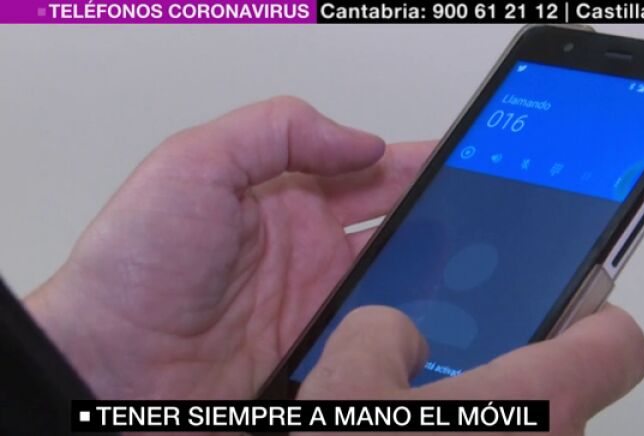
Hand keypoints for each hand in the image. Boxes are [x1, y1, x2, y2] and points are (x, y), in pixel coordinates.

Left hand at [25, 96, 432, 399]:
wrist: (109, 363)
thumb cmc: (135, 263)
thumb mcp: (195, 164)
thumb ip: (278, 132)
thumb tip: (362, 141)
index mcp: (282, 195)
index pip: (366, 169)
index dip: (415, 161)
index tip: (462, 160)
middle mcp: (306, 247)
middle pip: (392, 225)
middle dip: (437, 215)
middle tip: (481, 212)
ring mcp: (315, 301)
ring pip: (394, 279)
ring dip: (430, 271)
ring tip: (472, 265)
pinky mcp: (318, 350)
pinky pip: (375, 333)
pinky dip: (405, 326)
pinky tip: (432, 318)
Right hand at [299, 305, 643, 435]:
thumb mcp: (344, 396)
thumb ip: (377, 332)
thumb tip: (393, 334)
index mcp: (532, 409)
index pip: (617, 344)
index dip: (592, 317)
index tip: (560, 308)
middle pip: (555, 398)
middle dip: (500, 379)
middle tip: (437, 372)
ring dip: (479, 429)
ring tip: (409, 422)